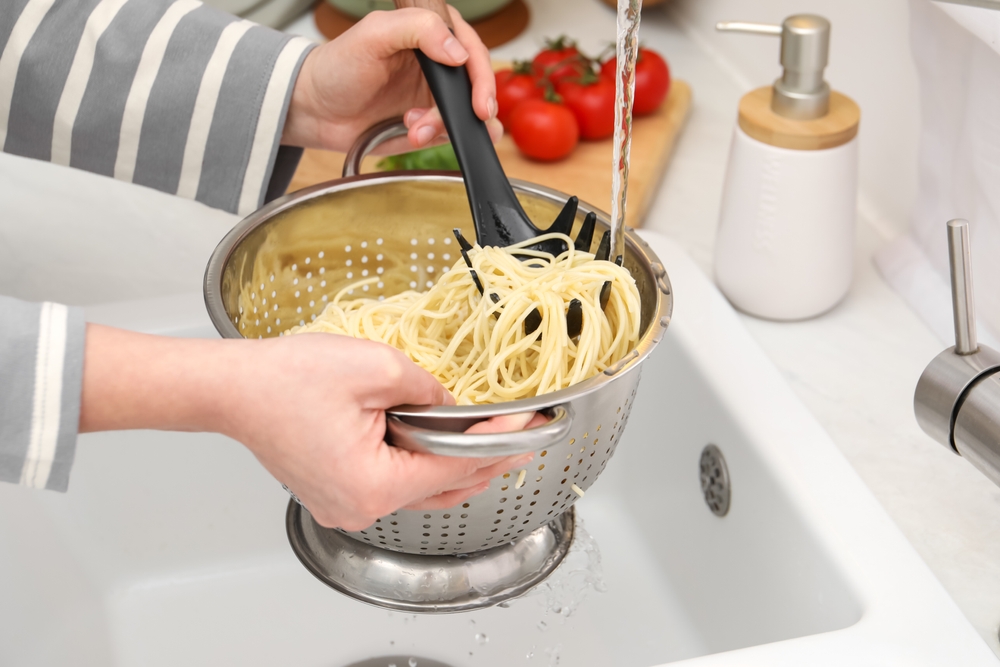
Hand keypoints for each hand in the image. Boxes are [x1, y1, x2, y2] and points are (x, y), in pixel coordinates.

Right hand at [80, 325, 538, 530]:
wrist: (233, 388)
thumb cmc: (287, 378)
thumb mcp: (378, 368)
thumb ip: (430, 393)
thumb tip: (454, 408)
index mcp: (373, 484)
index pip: (457, 469)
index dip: (500, 445)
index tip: (531, 428)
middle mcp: (360, 508)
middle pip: (443, 491)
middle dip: (485, 460)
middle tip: (522, 436)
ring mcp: (345, 506)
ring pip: (419, 492)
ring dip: (452, 466)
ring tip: (490, 439)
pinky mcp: (335, 493)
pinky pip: (392, 486)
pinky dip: (419, 467)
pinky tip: (437, 444)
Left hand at [281, 7, 502, 154]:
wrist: (317, 111)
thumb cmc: (337, 67)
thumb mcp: (373, 35)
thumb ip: (418, 28)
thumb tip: (457, 50)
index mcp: (429, 31)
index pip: (471, 47)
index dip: (480, 73)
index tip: (477, 97)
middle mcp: (438, 62)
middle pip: (476, 84)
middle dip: (468, 106)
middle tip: (468, 119)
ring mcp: (435, 95)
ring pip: (468, 113)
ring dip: (447, 125)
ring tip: (416, 129)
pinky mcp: (430, 123)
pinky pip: (453, 134)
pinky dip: (441, 139)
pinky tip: (416, 134)